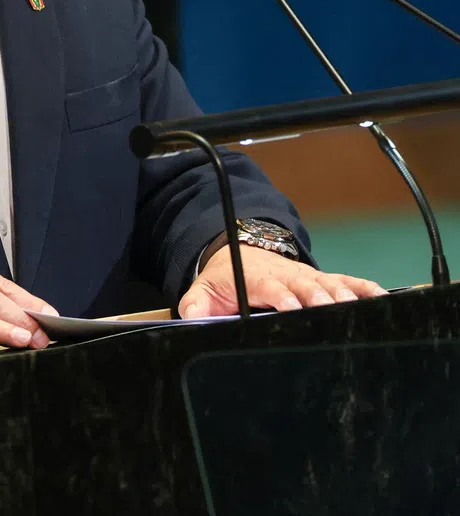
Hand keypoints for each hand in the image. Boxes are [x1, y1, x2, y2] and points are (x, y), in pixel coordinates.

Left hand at [178, 244, 387, 318]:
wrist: (238, 256)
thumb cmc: (225, 280)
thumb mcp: (204, 290)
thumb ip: (196, 305)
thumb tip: (192, 317)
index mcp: (256, 278)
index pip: (269, 286)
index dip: (281, 296)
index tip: (292, 306)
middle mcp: (284, 275)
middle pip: (305, 284)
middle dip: (319, 296)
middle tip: (332, 309)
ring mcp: (305, 276)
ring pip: (328, 282)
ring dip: (344, 293)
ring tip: (360, 306)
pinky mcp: (321, 279)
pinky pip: (345, 279)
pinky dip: (363, 286)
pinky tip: (381, 296)